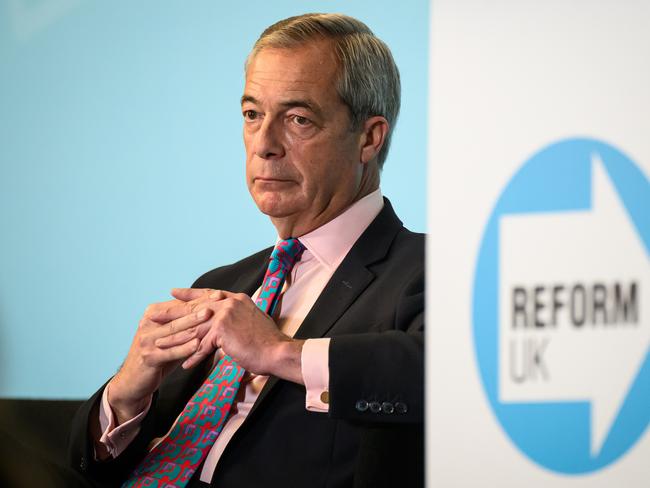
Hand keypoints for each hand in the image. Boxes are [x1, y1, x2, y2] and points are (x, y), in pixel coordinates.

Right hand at [108, 292, 220, 423]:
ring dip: (193, 323)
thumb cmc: (157, 354)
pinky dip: (185, 347)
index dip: (199, 299)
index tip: (217, 294)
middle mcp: (148, 324)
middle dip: (198, 307)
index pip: (179, 304)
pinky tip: (198, 344)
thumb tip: (208, 307)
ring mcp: (146, 340)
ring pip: (174, 330)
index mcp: (152, 314)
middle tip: (216, 301)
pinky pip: (170, 351)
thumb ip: (182, 322)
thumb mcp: (168, 335)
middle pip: (177, 314)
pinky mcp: (149, 357)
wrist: (133, 380)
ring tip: (209, 317)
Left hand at [163, 288, 305, 383]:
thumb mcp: (252, 320)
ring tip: (160, 345)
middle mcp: (229, 303)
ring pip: (194, 328)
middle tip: (154, 315)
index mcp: (236, 298)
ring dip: (176, 339)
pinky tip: (184, 365)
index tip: (174, 293)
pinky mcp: (221, 330)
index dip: (190, 295)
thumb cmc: (268, 341)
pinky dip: (193, 357)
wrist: (277, 351)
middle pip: (195, 309)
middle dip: (173, 313)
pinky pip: (202, 345)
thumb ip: (238, 316)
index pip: (208, 294)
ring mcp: (225, 315)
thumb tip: (230, 321)